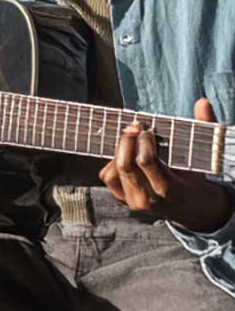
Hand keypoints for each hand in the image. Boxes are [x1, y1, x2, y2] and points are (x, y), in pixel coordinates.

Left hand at [99, 98, 232, 231]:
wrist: (190, 208)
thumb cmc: (194, 178)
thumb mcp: (202, 156)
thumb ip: (203, 128)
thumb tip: (203, 102)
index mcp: (169, 190)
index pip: (146, 162)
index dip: (143, 141)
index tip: (147, 128)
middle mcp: (148, 199)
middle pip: (125, 166)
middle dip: (127, 140)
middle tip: (134, 126)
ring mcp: (133, 202)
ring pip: (112, 171)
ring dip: (118, 150)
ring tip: (129, 137)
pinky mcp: (122, 200)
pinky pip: (108, 177)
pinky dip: (111, 161)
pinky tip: (124, 151)